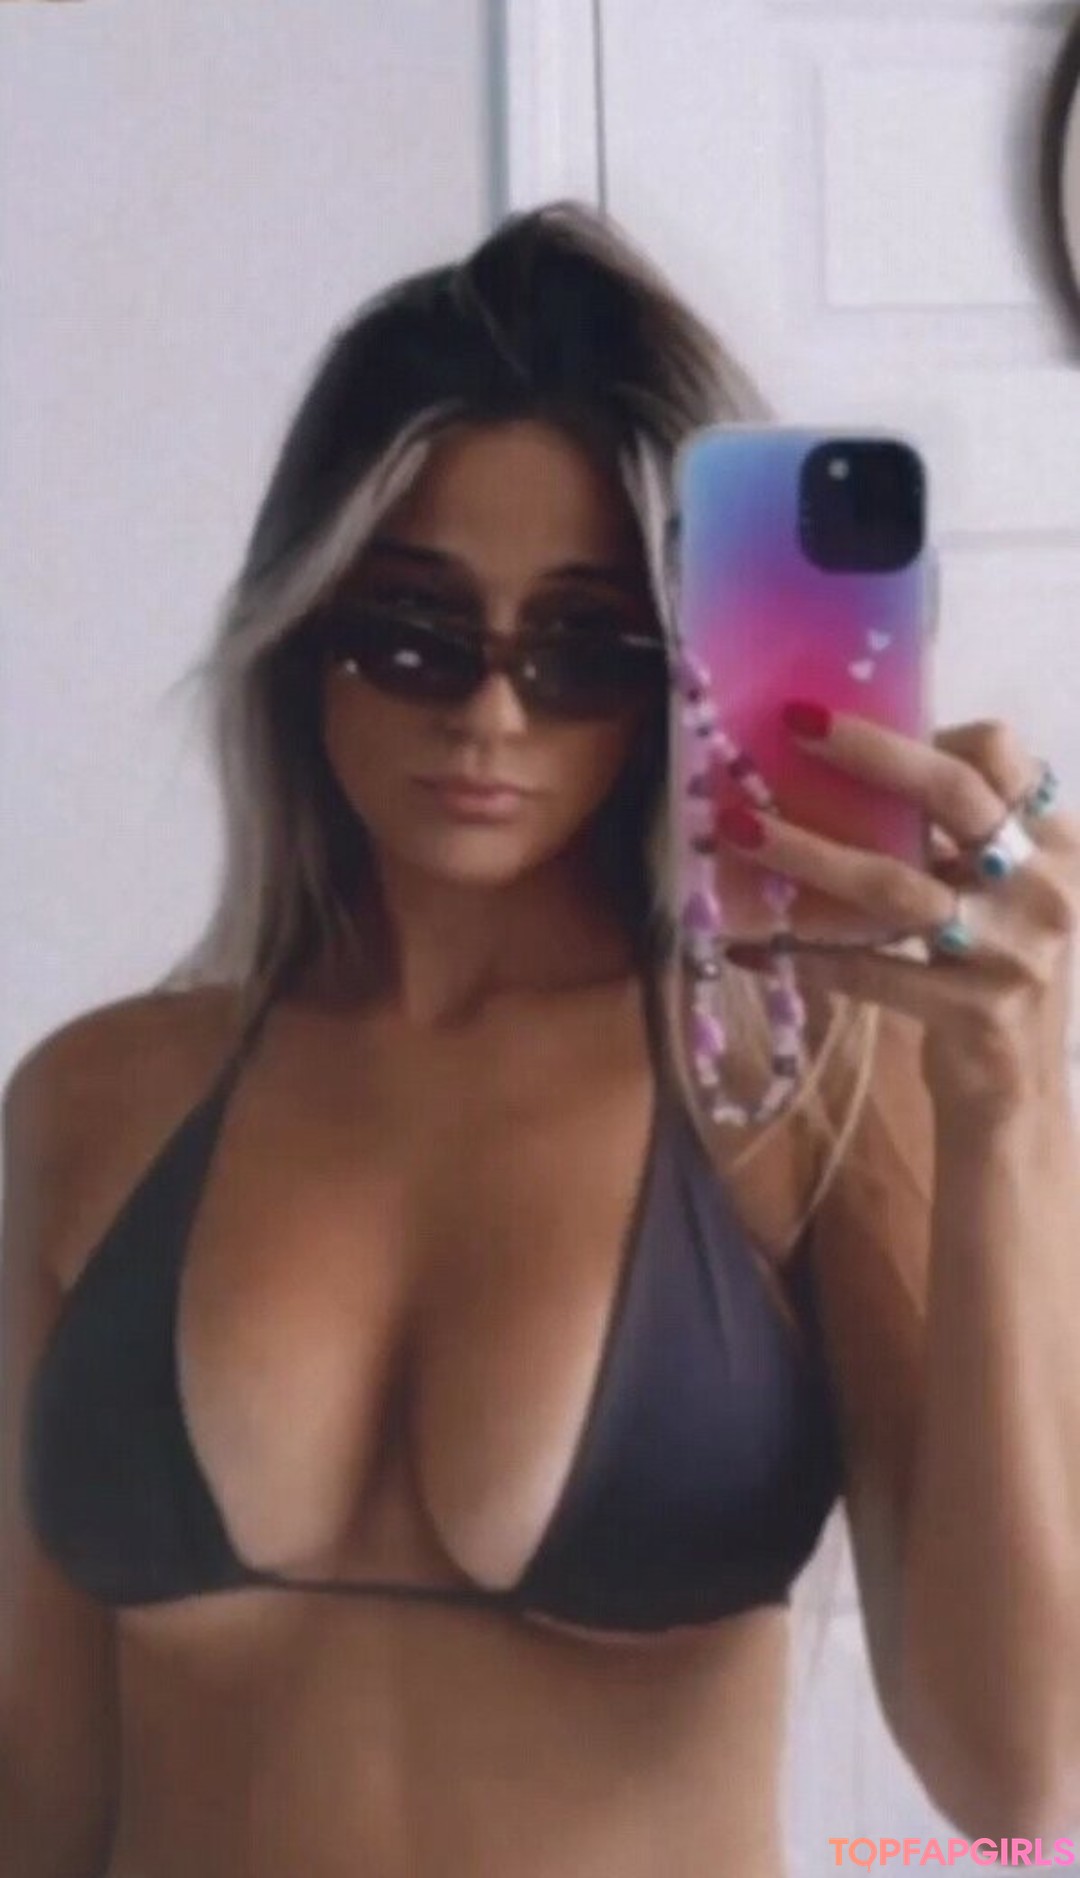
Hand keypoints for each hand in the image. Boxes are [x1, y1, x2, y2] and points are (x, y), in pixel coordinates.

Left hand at [715, 706, 1079, 1115]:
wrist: (1018, 1096)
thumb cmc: (991, 976)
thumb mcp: (997, 897)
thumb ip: (952, 841)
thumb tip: (839, 771)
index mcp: (1055, 844)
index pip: (1002, 756)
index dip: (931, 731)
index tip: (854, 725)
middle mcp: (1046, 888)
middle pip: (955, 795)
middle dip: (870, 752)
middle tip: (794, 724)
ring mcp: (1014, 951)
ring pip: (894, 885)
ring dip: (808, 852)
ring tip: (740, 828)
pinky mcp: (975, 1010)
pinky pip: (869, 970)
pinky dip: (802, 957)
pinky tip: (748, 947)